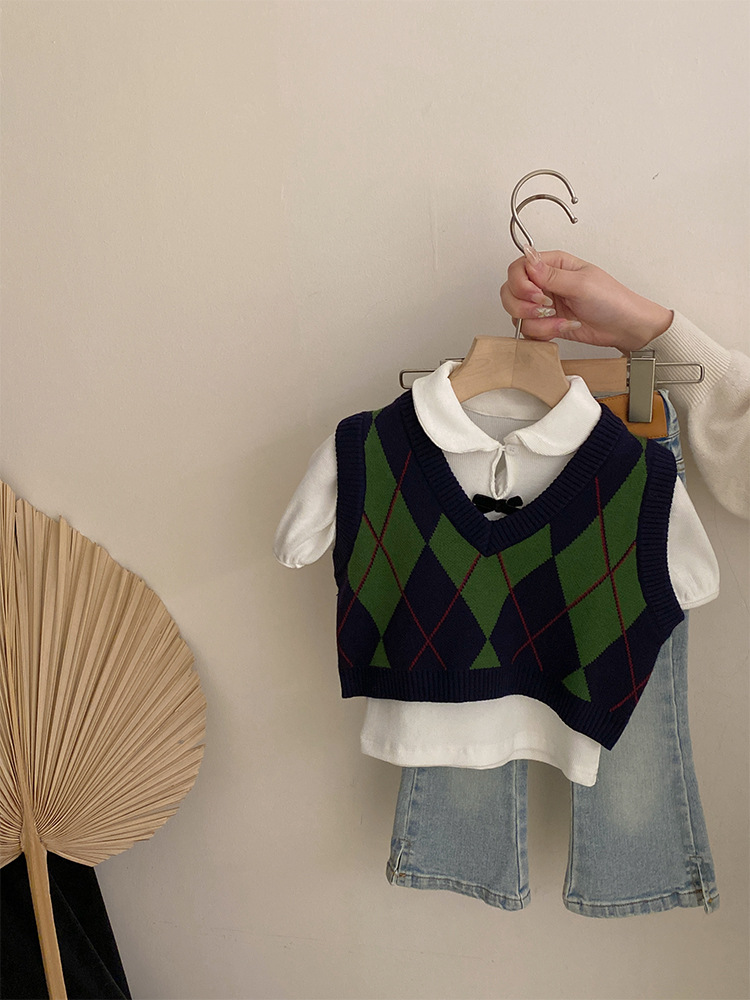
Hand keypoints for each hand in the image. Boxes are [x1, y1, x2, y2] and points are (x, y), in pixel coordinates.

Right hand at [500, 248, 673, 353]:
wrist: (624, 327)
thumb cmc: (612, 300)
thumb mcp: (582, 283)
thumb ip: (551, 274)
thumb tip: (528, 258)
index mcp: (554, 265)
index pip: (518, 268)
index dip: (521, 283)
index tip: (538, 294)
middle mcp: (545, 283)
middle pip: (510, 291)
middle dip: (524, 305)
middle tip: (546, 308)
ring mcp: (544, 305)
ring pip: (517, 314)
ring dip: (538, 322)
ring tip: (559, 320)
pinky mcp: (546, 323)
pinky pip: (528, 330)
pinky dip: (543, 333)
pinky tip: (562, 328)